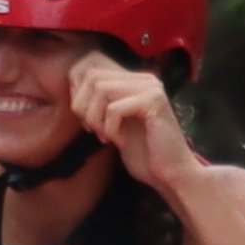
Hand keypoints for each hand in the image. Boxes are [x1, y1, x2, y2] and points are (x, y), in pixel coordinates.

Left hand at [76, 48, 201, 190]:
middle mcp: (144, 79)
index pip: (92, 71)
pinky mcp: (154, 102)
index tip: (87, 123)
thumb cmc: (143, 154)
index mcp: (135, 81)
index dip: (79, 97)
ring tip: (105, 137)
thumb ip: (100, 105)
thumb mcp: (115, 124)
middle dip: (84, 107)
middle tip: (94, 131)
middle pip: (93, 77)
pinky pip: (114, 108)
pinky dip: (110, 128)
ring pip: (101, 89)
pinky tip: (120, 143)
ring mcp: (151, 88)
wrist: (171, 174)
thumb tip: (73, 91)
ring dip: (96, 118)